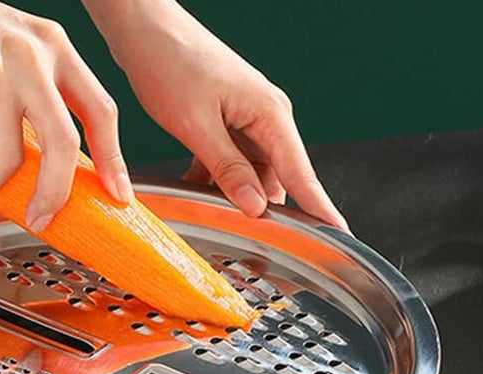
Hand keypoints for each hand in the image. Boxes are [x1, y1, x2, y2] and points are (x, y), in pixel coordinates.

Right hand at [0, 0, 132, 229]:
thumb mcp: (8, 50)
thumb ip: (36, 94)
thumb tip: (55, 168)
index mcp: (52, 45)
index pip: (100, 110)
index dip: (114, 160)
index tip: (117, 195)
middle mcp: (28, 53)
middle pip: (63, 145)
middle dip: (53, 194)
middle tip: (40, 219)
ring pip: (6, 158)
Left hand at [85, 0, 347, 230]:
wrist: (143, 26)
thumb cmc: (169, 61)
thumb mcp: (196, 125)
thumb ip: (228, 169)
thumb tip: (257, 206)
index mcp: (270, 114)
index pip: (302, 174)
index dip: (320, 209)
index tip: (340, 237)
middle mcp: (266, 118)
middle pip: (277, 180)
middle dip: (262, 211)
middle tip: (245, 239)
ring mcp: (247, 121)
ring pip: (252, 176)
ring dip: (231, 195)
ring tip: (206, 206)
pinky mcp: (228, 123)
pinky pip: (232, 164)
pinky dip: (215, 179)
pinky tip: (194, 186)